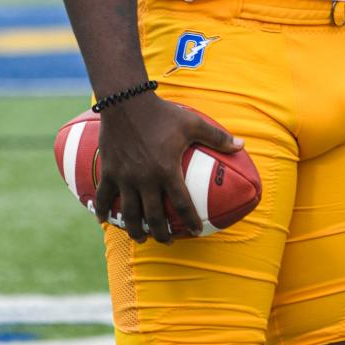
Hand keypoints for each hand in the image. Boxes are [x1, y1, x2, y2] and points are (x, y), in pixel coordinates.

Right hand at [94, 93, 244, 243]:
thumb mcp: (193, 124)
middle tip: (168, 242)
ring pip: (129, 213)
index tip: (196, 232)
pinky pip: (103, 197)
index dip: (190, 221)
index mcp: (167, 170)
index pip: (182, 204)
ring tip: (141, 238)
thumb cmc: (162, 113)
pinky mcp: (108, 172)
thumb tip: (242, 145)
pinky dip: (102, 211)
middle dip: (162, 234)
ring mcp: (124, 178)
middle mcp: (145, 179)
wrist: (126, 102)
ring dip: (135, 230)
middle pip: (154, 217)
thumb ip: (217, 137)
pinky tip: (103, 219)